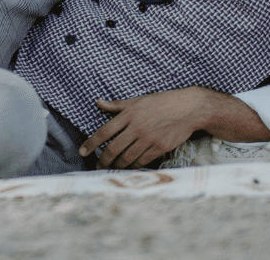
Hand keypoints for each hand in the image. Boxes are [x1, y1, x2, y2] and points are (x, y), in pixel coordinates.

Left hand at [79, 88, 207, 169]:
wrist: (187, 109)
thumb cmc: (161, 102)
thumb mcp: (138, 99)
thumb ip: (117, 104)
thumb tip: (98, 102)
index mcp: (129, 113)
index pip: (104, 131)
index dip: (91, 143)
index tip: (82, 151)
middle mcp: (136, 127)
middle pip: (113, 149)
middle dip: (102, 160)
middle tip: (97, 165)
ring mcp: (148, 139)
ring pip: (126, 158)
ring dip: (116, 166)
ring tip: (111, 168)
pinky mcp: (159, 148)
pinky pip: (141, 162)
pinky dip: (132, 167)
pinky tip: (128, 168)